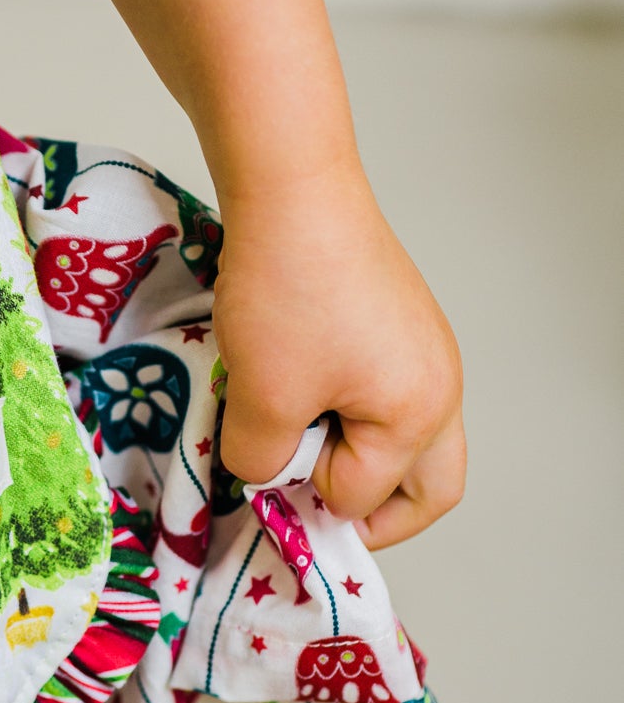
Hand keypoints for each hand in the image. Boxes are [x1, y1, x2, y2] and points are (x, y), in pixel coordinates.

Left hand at [212, 162, 464, 548]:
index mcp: (420, 414)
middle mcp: (441, 386)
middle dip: (375, 512)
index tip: (263, 466)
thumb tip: (266, 473)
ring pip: (407, 440)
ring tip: (297, 436)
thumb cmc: (288, 292)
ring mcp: (426, 351)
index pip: (361, 497)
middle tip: (314, 507)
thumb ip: (262, 461)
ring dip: (357, 455)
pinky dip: (350, 411)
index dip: (305, 494)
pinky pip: (388, 393)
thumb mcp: (262, 399)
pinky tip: (297, 386)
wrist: (292, 191)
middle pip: (429, 487)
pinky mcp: (399, 323)